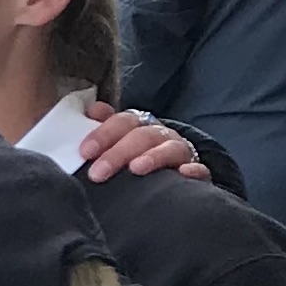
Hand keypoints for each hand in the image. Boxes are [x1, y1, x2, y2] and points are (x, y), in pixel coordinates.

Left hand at [73, 101, 208, 182]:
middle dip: (119, 153)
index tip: (85, 152)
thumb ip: (103, 127)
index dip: (103, 134)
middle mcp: (160, 135)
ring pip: (170, 149)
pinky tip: (184, 174)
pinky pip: (200, 169)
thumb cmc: (135, 156)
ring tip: (136, 169)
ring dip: (153, 157)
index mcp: (139, 125)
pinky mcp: (196, 171)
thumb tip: (90, 111)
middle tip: (98, 173)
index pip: (123, 122)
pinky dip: (194, 170)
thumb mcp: (118, 141)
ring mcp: (180, 152)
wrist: (174, 169)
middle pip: (142, 136)